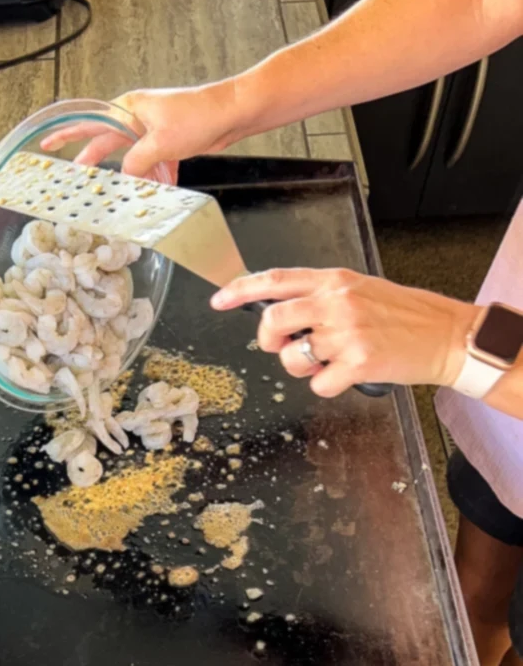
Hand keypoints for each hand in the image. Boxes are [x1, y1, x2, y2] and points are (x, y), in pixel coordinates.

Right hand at [39, 81, 251, 180]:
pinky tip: (161, 189)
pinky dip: (156, 177)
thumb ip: (136, 163)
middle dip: (94, 162)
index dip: (67, 134)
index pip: (90, 122)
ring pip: (133, 158)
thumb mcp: (160, 144)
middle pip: (108, 143)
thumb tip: (124, 177)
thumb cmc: (197, 116)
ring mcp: (153, 130)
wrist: (230, 113)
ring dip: (133, 176)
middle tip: (76, 178)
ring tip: (125, 194)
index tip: (47, 142)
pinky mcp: (168, 141)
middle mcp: (137, 118)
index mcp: (128, 110)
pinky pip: (153, 163)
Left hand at [211, 268, 477, 396]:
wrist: (446, 335)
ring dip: (303, 368)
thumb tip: (282, 313)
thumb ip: (322, 297)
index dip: (241, 290)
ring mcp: (346, 332)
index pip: (276, 279)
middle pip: (273, 320)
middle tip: (284, 347)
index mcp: (334, 280)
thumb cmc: (404, 315)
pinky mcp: (357, 362)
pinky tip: (348, 374)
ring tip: (330, 360)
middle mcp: (336, 302)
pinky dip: (328, 386)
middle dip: (269, 341)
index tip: (219, 299)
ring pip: (292, 359)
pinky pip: (318, 384)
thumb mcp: (361, 290)